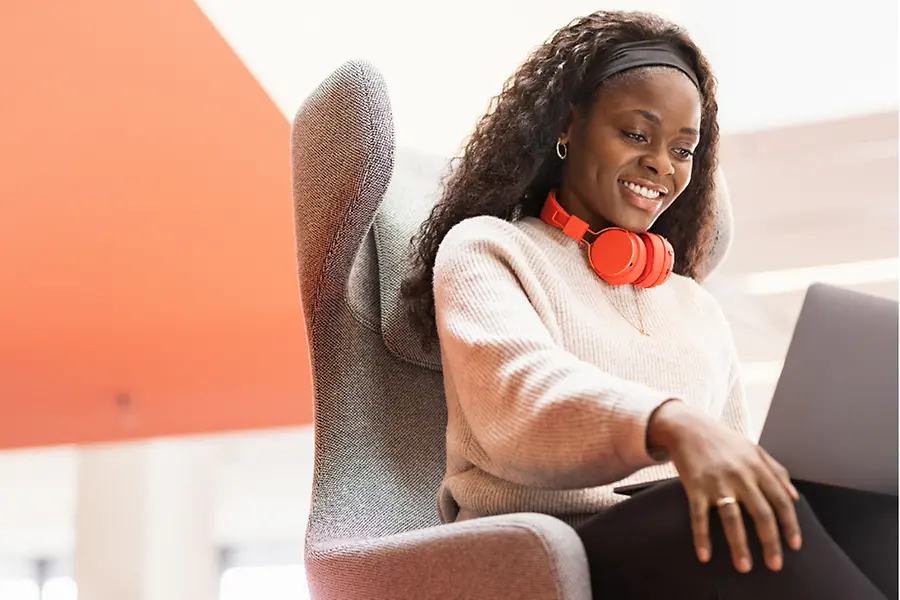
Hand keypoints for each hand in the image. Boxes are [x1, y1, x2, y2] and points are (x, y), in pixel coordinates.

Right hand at [647, 400, 802, 573]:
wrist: (687, 427)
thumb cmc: (723, 441)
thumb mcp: (754, 449)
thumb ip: (776, 471)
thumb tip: (794, 497)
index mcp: (757, 467)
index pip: (781, 501)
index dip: (790, 525)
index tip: (795, 546)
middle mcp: (740, 476)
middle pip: (761, 514)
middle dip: (770, 542)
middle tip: (775, 565)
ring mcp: (716, 482)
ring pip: (732, 518)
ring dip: (739, 545)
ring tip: (744, 567)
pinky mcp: (694, 486)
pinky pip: (699, 516)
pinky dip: (702, 537)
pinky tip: (705, 555)